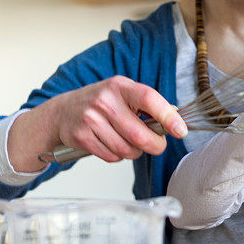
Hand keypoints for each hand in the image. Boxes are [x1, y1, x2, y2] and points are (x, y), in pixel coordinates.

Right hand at [10, 76, 185, 169]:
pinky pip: (112, 157)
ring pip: (126, 149)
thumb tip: (176, 117)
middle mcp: (104, 100)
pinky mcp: (81, 137)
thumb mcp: (123, 93)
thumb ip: (148, 104)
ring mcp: (90, 119)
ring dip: (134, 152)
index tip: (180, 130)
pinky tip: (112, 144)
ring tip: (129, 142)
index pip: (149, 98)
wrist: (63, 111)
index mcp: (120, 86)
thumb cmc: (101, 103)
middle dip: (155, 145)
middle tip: (157, 145)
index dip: (167, 116)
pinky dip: (118, 156)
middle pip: (139, 134)